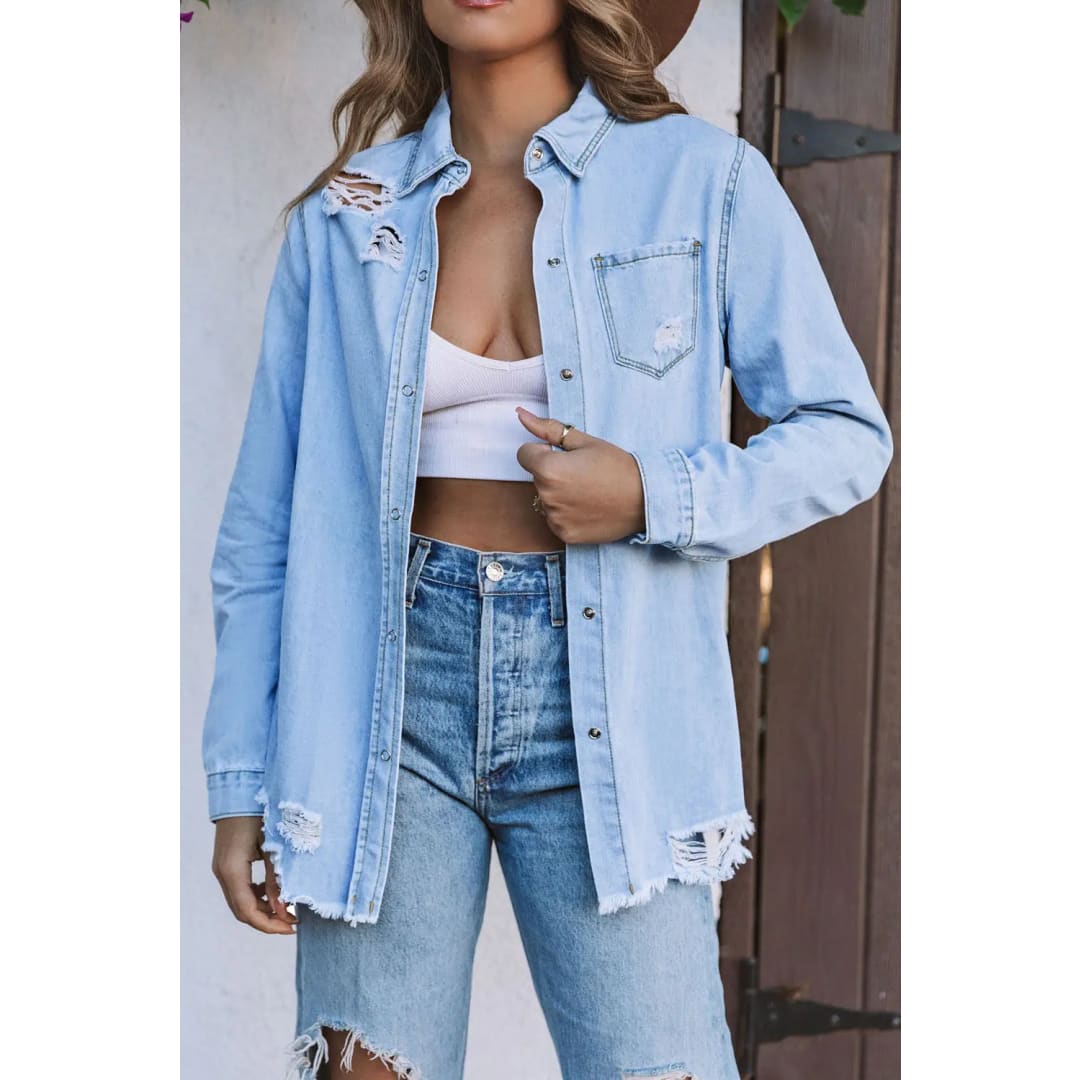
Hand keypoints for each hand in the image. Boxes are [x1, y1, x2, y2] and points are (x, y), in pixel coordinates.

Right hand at [212, 815, 297, 934]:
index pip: (248, 912)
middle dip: (268, 920)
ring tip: (287, 907)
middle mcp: (222, 873)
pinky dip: (255, 896)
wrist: (241, 791)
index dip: (269, 925)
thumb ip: (277, 879)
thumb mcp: (273, 847)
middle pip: (242, 911)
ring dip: (262, 909)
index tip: (292, 927)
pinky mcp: (226, 862)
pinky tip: (272, 891)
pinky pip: (239, 889)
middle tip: (294, 921)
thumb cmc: (259, 814)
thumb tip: (284, 910)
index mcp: (232, 870)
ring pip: (240, 901)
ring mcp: (222, 868)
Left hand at [515, 407, 645, 544]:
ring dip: (559, 494)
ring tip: (588, 491)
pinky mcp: (565, 534)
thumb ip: (548, 429)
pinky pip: (556, 519)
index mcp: (548, 469)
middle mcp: (547, 496)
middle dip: (553, 473)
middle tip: (584, 473)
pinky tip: (588, 507)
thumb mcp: (584, 441)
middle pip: (537, 477)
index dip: (544, 451)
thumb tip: (521, 415)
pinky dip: (567, 513)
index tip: (567, 456)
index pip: (524, 454)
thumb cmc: (618, 467)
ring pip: (546, 499)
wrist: (646, 498)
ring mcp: (555, 518)